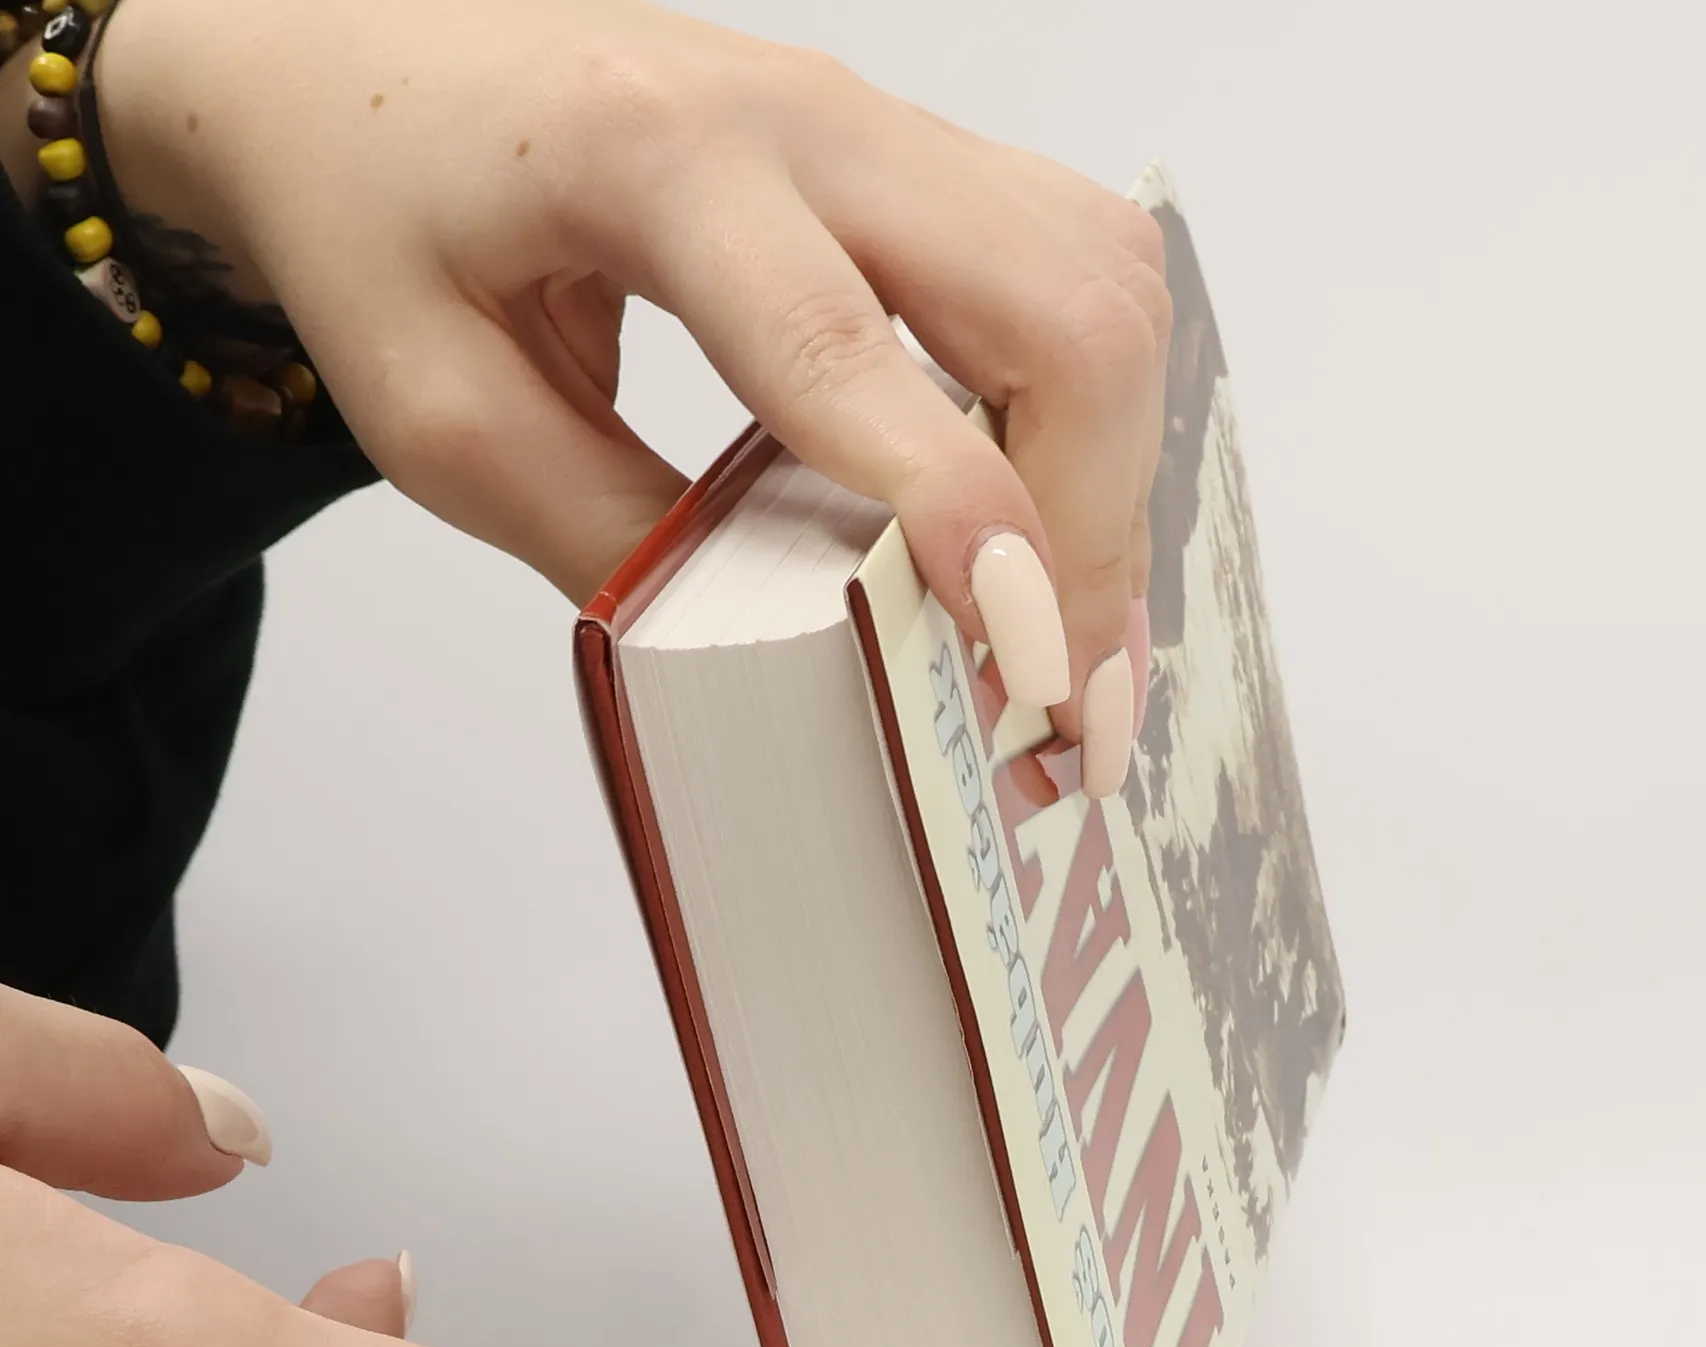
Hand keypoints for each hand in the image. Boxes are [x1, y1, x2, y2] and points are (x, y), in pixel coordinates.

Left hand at [98, 0, 1164, 793]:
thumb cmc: (383, 219)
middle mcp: (808, 120)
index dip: (961, 509)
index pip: (848, 347)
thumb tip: (791, 655)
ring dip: (1113, 482)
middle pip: (1058, 301)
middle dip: (1094, 524)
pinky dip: (1093, 427)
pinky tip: (1051, 529)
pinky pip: (1076, 283)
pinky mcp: (920, 166)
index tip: (1028, 658)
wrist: (372, 67)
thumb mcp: (441, 415)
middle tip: (1069, 700)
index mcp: (653, 160)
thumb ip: (609, 538)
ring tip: (1071, 639)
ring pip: (1104, 288)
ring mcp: (883, 129)